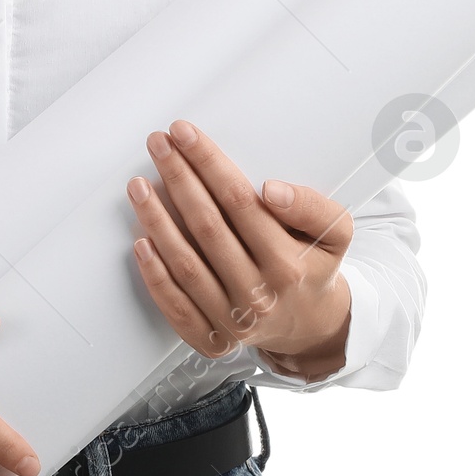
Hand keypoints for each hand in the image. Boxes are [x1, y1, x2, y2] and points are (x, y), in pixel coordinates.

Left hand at [126, 120, 353, 380]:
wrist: (312, 327)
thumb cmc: (314, 269)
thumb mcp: (335, 233)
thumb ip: (312, 206)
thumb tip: (272, 190)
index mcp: (288, 264)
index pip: (240, 202)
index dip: (208, 163)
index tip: (185, 135)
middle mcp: (259, 294)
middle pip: (207, 227)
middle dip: (178, 179)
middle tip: (158, 145)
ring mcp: (233, 321)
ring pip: (185, 264)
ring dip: (156, 220)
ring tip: (139, 186)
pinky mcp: (212, 339)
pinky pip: (176, 306)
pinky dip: (154, 275)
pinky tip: (141, 242)